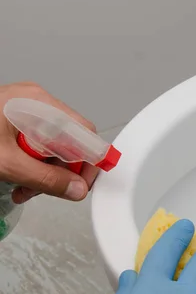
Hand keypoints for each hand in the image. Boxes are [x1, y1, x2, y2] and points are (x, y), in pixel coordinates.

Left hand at [0, 82, 98, 202]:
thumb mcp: (6, 163)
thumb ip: (46, 179)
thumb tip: (77, 189)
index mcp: (37, 103)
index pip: (84, 133)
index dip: (89, 162)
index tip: (84, 184)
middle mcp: (35, 103)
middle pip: (70, 142)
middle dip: (60, 172)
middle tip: (46, 190)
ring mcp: (26, 112)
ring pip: (54, 148)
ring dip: (44, 174)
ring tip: (23, 188)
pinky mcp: (17, 123)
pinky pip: (38, 147)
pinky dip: (31, 167)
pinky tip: (17, 179)